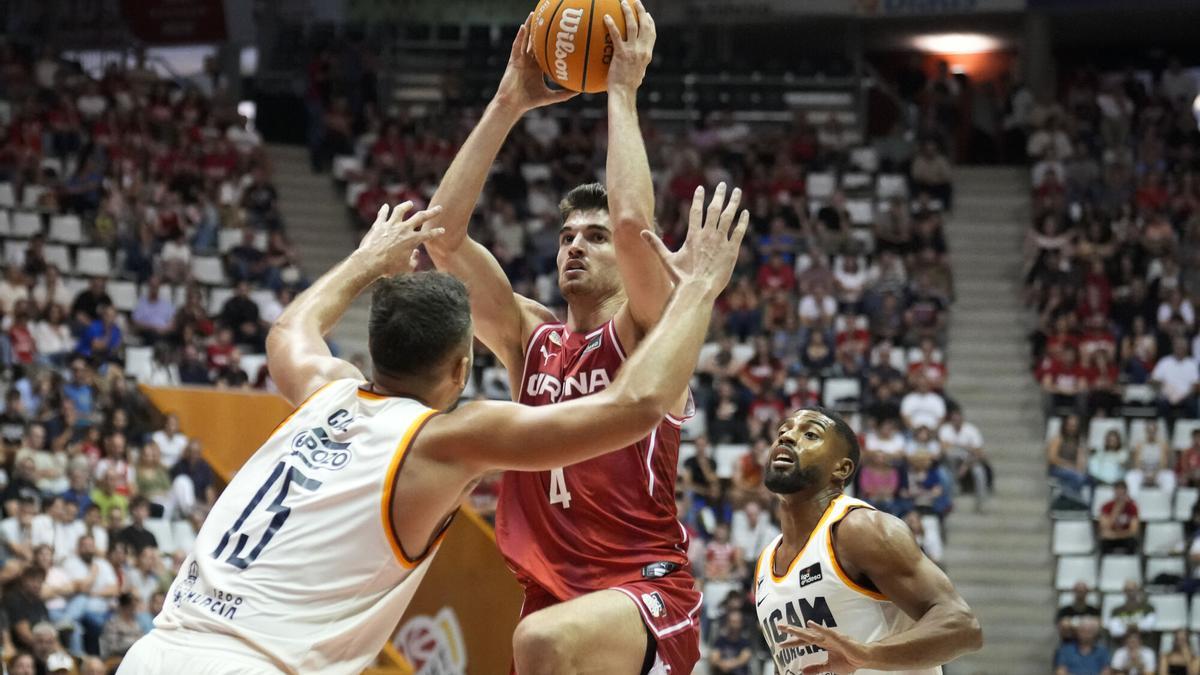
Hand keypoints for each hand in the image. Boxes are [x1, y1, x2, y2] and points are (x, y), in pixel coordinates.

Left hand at [355, 203, 444, 277]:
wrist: (371, 262)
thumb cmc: (389, 268)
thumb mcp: (406, 268)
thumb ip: (414, 261)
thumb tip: (415, 253)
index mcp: (413, 240)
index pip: (429, 234)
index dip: (437, 232)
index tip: (442, 230)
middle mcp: (404, 229)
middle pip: (420, 217)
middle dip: (431, 212)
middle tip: (438, 208)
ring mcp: (391, 225)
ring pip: (400, 210)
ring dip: (406, 206)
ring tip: (409, 204)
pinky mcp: (379, 225)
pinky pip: (382, 215)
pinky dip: (384, 210)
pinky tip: (385, 206)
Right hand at [494, 16, 577, 112]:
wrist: (513, 104)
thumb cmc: (530, 101)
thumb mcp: (551, 97)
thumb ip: (564, 94)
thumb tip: (580, 91)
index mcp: (536, 67)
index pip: (544, 51)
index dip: (550, 42)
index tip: (560, 33)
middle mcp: (528, 61)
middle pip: (534, 41)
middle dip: (538, 30)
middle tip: (546, 17)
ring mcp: (520, 59)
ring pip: (524, 40)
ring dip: (528, 27)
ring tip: (533, 15)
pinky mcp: (513, 61)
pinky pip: (517, 46)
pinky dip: (520, 36)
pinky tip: (524, 27)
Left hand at [604, 0, 654, 92]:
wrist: (624, 92)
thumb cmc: (628, 87)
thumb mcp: (638, 74)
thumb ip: (638, 66)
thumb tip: (638, 68)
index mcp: (647, 54)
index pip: (652, 34)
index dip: (650, 22)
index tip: (647, 14)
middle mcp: (643, 50)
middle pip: (645, 25)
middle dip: (641, 11)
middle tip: (636, 2)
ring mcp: (633, 51)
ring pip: (632, 26)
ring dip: (628, 12)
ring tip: (623, 3)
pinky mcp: (621, 53)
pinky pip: (616, 35)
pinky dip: (611, 24)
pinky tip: (606, 17)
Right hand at [641, 183, 748, 297]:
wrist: (699, 290)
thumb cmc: (682, 277)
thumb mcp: (666, 259)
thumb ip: (655, 244)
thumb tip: (641, 233)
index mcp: (693, 236)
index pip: (696, 211)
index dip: (698, 199)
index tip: (700, 188)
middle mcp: (708, 235)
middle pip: (714, 209)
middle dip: (718, 195)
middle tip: (721, 185)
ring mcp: (721, 241)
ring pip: (729, 217)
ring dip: (733, 203)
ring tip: (737, 192)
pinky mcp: (732, 250)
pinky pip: (739, 232)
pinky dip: (742, 221)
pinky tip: (745, 213)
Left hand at [778, 621, 870, 673]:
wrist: (864, 659)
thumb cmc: (849, 660)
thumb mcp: (829, 666)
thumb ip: (816, 668)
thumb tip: (802, 671)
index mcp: (822, 643)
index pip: (804, 642)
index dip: (793, 642)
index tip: (781, 644)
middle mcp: (824, 638)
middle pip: (805, 634)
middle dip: (792, 631)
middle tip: (779, 627)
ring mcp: (830, 636)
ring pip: (812, 633)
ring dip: (800, 630)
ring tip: (788, 628)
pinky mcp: (838, 637)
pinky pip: (827, 632)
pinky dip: (818, 628)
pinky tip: (810, 624)